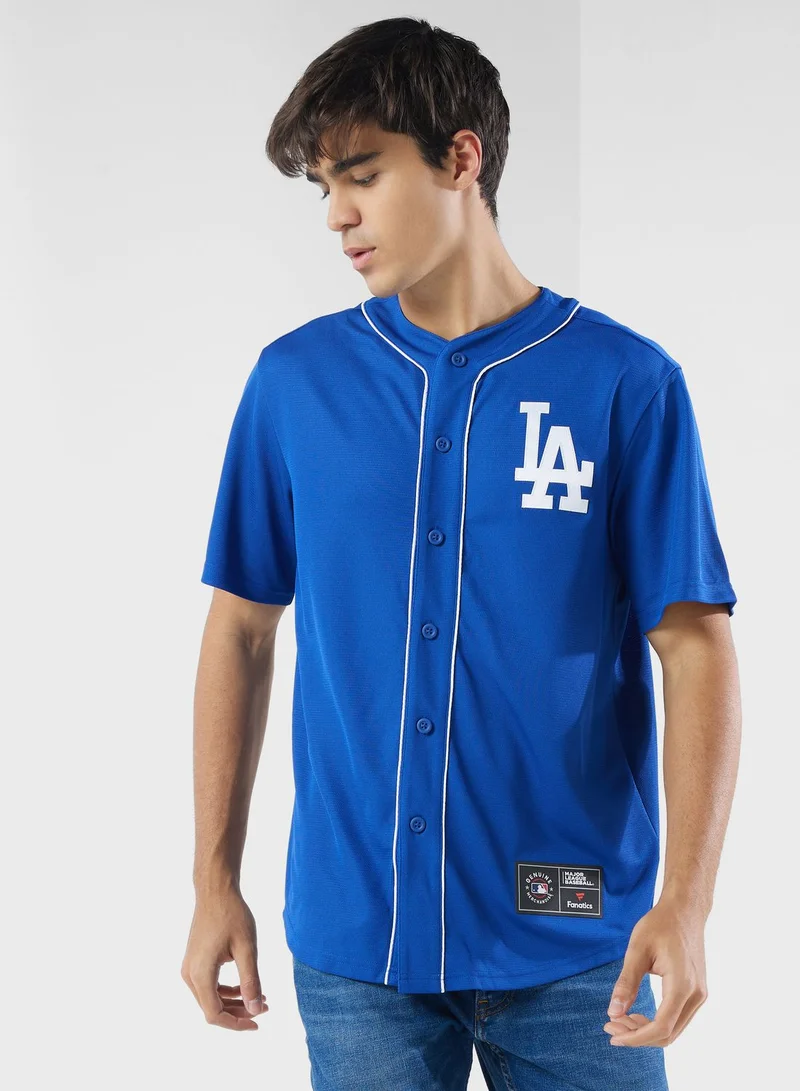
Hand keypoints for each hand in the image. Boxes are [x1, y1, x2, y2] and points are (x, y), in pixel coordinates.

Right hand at [181, 887, 268, 1029]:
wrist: (215, 891)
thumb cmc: (232, 915)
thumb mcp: (246, 948)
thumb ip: (250, 981)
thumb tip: (255, 1009)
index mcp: (200, 974)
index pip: (214, 1014)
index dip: (236, 1023)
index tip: (258, 1022)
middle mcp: (190, 975)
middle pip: (212, 1008)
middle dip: (238, 1012)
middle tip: (264, 1007)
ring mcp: (190, 968)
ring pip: (210, 998)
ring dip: (234, 1002)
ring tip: (260, 997)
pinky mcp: (194, 961)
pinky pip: (208, 985)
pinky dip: (226, 990)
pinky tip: (245, 986)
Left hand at [603, 896, 708, 1047]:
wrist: (685, 911)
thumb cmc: (660, 925)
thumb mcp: (637, 949)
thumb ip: (626, 983)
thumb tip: (613, 1013)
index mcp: (682, 985)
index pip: (661, 1027)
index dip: (635, 1037)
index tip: (613, 1035)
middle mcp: (696, 995)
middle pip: (668, 1034)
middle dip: (637, 1035)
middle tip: (610, 1025)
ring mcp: (699, 995)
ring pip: (674, 1029)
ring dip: (646, 1030)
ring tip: (620, 1019)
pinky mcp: (697, 992)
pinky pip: (678, 1018)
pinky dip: (657, 1022)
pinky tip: (637, 1014)